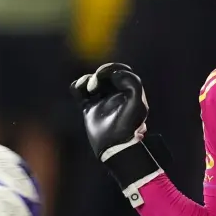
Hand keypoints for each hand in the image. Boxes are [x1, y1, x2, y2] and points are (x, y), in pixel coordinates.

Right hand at [70, 63, 163, 200]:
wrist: (114, 146)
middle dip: (99, 75)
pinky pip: (80, 91)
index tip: (108, 77)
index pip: (120, 71)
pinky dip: (77, 86)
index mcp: (129, 91)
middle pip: (105, 74)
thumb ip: (132, 83)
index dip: (112, 69)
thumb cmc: (128, 126)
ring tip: (89, 89)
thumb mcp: (137, 102)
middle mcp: (115, 94)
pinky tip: (79, 90)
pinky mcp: (89, 108)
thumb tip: (116, 74)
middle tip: (95, 86)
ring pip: (91, 80)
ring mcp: (102, 100)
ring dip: (87, 80)